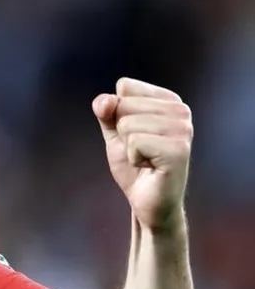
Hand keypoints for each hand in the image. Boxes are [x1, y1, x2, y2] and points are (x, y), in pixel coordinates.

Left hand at [93, 78, 192, 231]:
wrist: (147, 201)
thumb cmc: (134, 165)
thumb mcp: (114, 133)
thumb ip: (106, 112)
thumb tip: (104, 101)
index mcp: (169, 100)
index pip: (125, 87)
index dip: (117, 114)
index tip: (133, 135)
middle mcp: (181, 110)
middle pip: (124, 105)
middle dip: (122, 133)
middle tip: (140, 151)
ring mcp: (183, 129)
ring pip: (127, 124)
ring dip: (128, 147)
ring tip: (146, 159)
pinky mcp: (179, 150)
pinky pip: (135, 142)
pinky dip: (133, 158)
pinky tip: (150, 167)